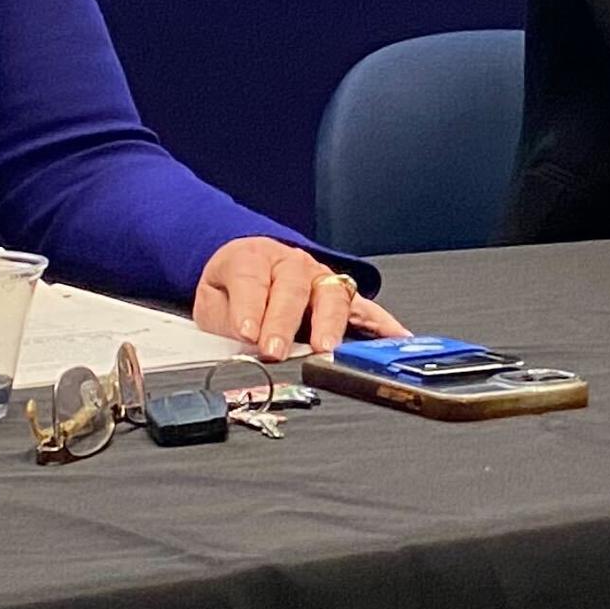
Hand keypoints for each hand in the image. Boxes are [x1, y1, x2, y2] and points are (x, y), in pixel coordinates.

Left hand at [193, 239, 399, 359]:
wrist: (246, 268)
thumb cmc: (233, 287)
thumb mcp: (213, 302)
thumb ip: (226, 322)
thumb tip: (243, 341)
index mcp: (252, 258)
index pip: (251, 279)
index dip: (250, 307)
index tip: (248, 333)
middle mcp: (291, 263)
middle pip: (293, 288)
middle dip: (285, 321)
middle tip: (276, 350)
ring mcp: (321, 278)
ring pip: (331, 295)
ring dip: (330, 322)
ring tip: (326, 347)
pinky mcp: (344, 297)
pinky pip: (366, 309)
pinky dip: (382, 323)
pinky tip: (395, 337)